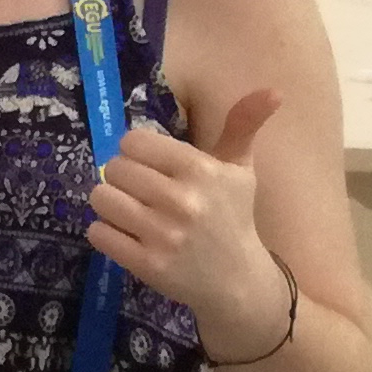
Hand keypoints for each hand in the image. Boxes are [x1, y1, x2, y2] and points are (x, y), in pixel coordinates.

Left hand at [85, 89, 285, 350]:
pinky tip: (127, 235)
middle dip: (122, 178)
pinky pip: (98, 233)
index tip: (150, 165)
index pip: (134, 141)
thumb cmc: (233, 217)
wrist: (238, 281)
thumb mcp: (240, 170)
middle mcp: (182, 200)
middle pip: (114, 168)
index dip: (136, 151)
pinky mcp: (146, 264)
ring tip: (130, 211)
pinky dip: (105, 232)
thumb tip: (274, 91)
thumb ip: (244, 126)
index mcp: (201, 170)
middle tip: (141, 191)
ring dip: (110, 204)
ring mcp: (163, 235)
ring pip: (101, 198)